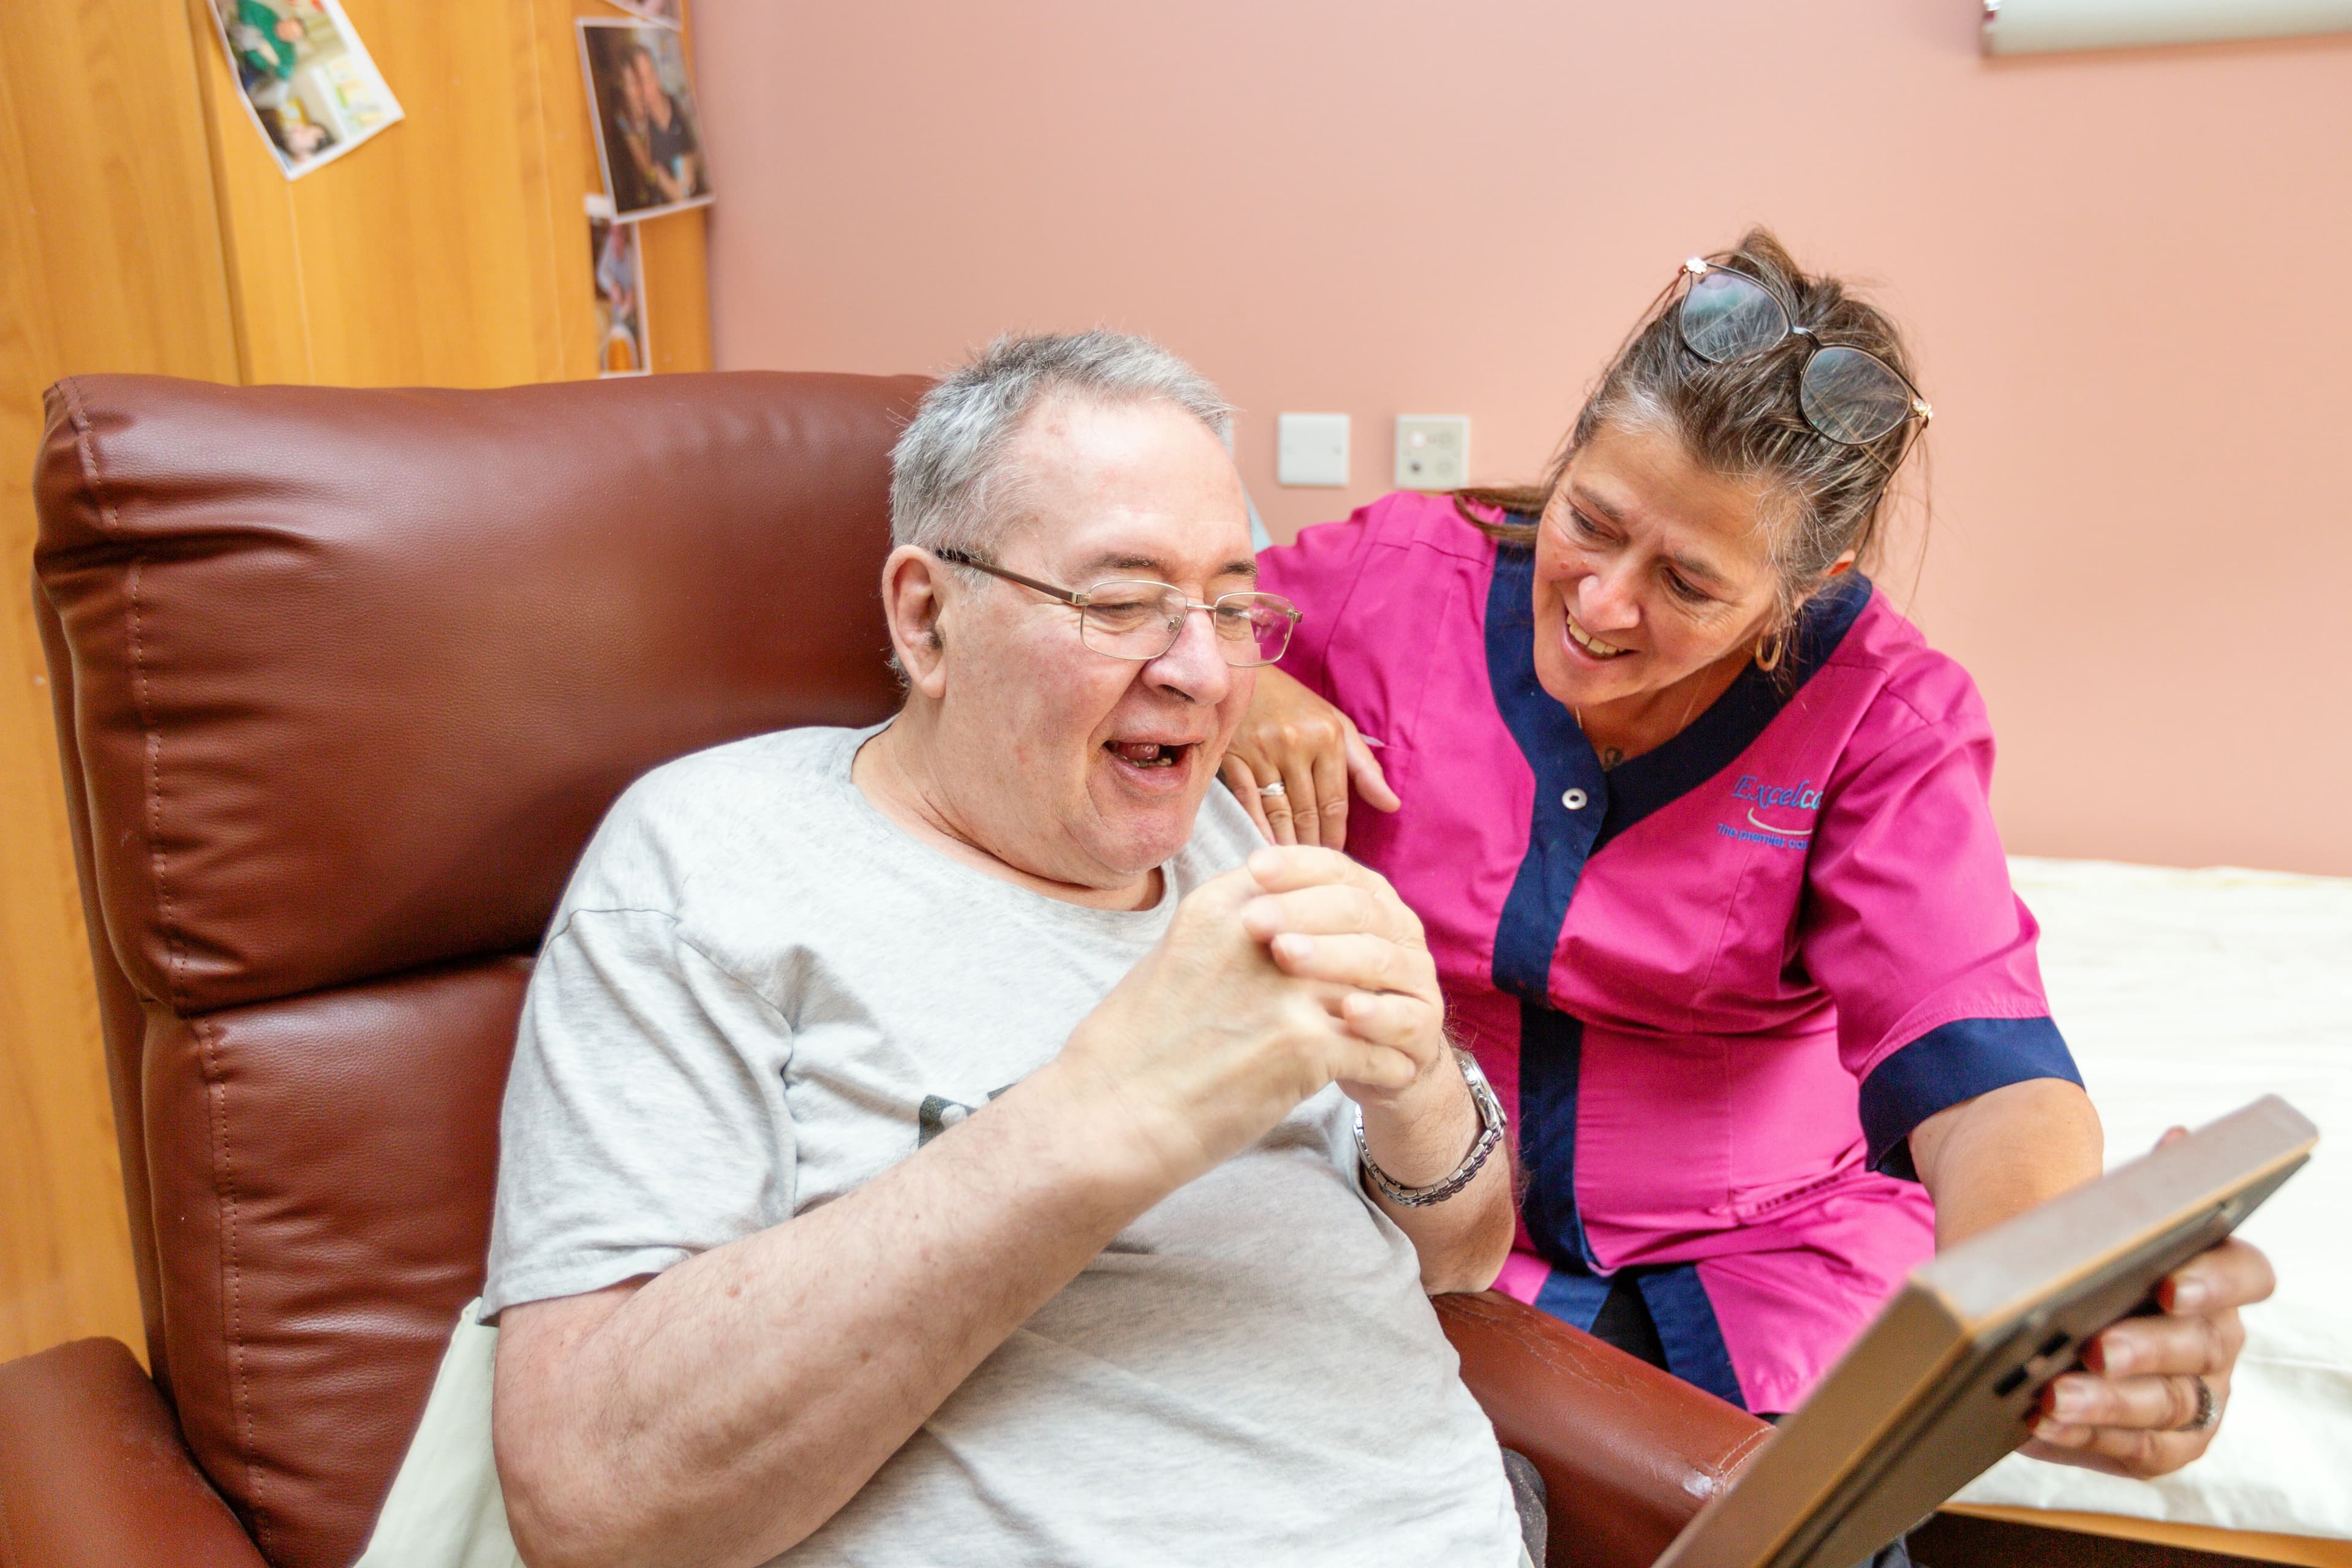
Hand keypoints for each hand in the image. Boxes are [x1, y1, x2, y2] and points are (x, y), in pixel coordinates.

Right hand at [1048, 856, 1418, 1190]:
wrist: (1109, 1115)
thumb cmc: (1132, 1048)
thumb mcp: (1174, 957)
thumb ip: (1230, 934)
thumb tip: (1277, 928)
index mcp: (1221, 905)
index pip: (1311, 878)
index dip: (1345, 904)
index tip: (1360, 931)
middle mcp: (1257, 935)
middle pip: (1352, 927)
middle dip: (1376, 960)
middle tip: (1392, 986)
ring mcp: (1285, 988)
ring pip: (1373, 987)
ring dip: (1391, 1013)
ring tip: (1398, 1032)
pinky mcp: (1303, 1045)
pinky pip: (1377, 1048)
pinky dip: (1388, 1064)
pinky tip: (1385, 1073)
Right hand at [1219, 666, 1398, 849]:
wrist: (1243, 676)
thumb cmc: (1295, 705)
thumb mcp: (1337, 725)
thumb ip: (1365, 767)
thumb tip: (1393, 805)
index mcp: (1327, 736)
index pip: (1335, 800)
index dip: (1337, 833)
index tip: (1336, 854)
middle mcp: (1295, 744)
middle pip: (1308, 810)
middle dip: (1313, 843)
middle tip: (1315, 867)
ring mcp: (1262, 751)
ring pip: (1280, 810)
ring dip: (1287, 842)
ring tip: (1294, 863)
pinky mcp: (1233, 756)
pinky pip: (1249, 802)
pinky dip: (1258, 827)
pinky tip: (1265, 846)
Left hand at [1235, 845, 1449, 1108]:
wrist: (1373, 1061)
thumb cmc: (1318, 995)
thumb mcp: (1298, 949)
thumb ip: (1276, 915)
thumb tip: (1235, 878)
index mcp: (1368, 899)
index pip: (1336, 869)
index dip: (1296, 866)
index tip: (1253, 868)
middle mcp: (1398, 929)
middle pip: (1355, 908)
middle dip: (1302, 910)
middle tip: (1253, 918)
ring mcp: (1415, 977)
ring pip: (1378, 958)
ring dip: (1331, 956)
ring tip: (1285, 955)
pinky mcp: (1423, 1026)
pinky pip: (1403, 1018)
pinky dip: (1377, 1014)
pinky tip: (1347, 1012)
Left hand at [2024, 1131, 2277, 1476]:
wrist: (2051, 1305)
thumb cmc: (2083, 1255)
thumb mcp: (2102, 1219)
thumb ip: (2143, 1188)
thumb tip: (2183, 1140)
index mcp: (2218, 1274)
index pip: (2246, 1273)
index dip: (2215, 1281)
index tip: (2170, 1284)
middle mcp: (2219, 1337)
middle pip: (2202, 1346)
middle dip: (2147, 1349)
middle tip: (2097, 1346)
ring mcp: (2199, 1393)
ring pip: (2171, 1405)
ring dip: (2111, 1403)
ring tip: (2054, 1396)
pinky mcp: (2168, 1440)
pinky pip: (2141, 1448)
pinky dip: (2090, 1438)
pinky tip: (2042, 1425)